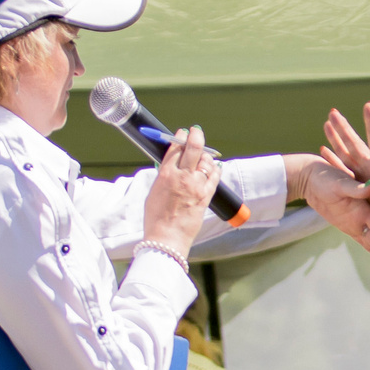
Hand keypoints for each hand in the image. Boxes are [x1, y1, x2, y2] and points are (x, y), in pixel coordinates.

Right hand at [141, 124, 221, 256]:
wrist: (167, 238)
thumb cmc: (156, 218)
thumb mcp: (154, 192)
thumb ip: (164, 177)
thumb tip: (172, 168)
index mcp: (165, 175)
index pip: (175, 149)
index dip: (180, 137)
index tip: (183, 132)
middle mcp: (182, 177)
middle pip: (193, 148)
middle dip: (196, 136)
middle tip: (196, 131)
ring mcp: (196, 186)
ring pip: (206, 162)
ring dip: (205, 156)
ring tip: (204, 156)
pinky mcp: (206, 197)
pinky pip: (214, 177)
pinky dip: (215, 169)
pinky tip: (215, 167)